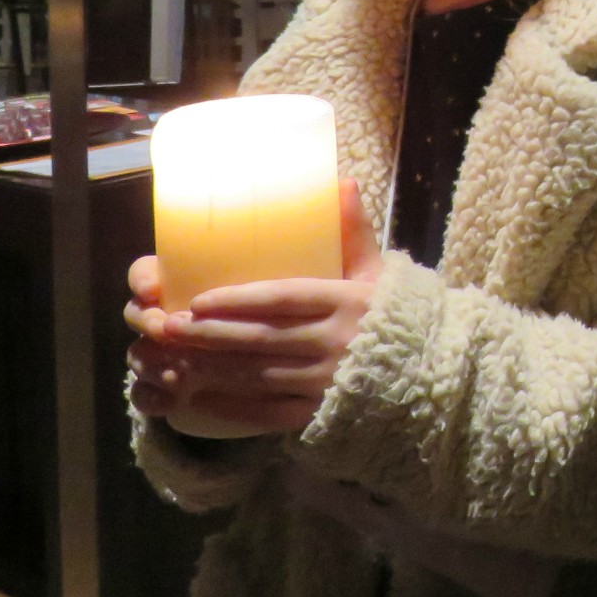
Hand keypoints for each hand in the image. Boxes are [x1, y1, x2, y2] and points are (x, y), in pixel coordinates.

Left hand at [126, 179, 383, 433]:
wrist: (426, 370)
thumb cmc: (393, 313)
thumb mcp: (378, 271)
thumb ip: (354, 231)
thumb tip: (341, 183)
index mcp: (348, 302)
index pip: (284, 298)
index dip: (240, 299)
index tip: (200, 299)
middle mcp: (336, 342)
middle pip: (263, 338)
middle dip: (211, 334)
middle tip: (169, 326)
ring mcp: (328, 381)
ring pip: (259, 375)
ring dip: (213, 368)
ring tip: (174, 358)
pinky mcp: (321, 412)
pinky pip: (269, 412)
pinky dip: (232, 407)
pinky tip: (200, 398)